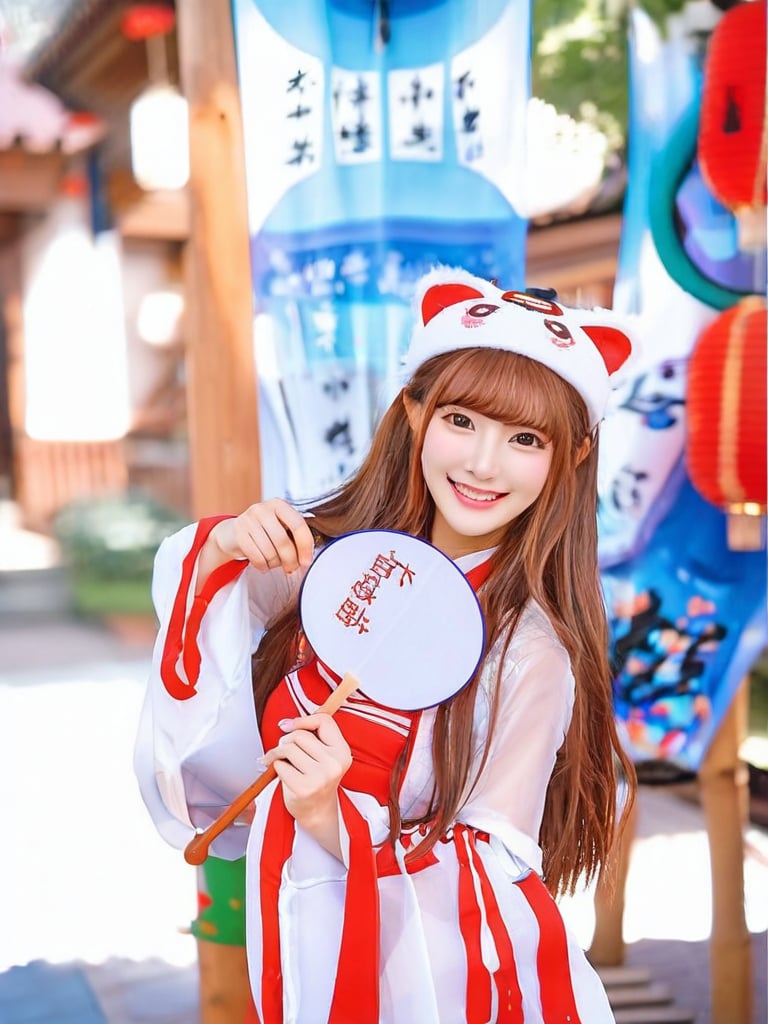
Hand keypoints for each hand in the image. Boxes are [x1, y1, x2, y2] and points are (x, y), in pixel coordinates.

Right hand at [211, 499, 314, 573]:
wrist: (232, 533)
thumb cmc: (262, 532)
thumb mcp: (279, 527)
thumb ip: (294, 537)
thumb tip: (306, 558)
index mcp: (279, 505)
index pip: (298, 524)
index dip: (305, 546)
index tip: (306, 561)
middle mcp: (263, 509)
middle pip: (283, 541)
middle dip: (290, 560)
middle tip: (291, 568)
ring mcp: (248, 520)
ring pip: (269, 551)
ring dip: (275, 563)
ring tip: (274, 562)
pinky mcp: (238, 534)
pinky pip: (257, 557)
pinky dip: (263, 566)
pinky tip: (263, 563)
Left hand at [261, 714, 352, 857]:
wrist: (318, 811)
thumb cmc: (317, 778)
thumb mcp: (325, 754)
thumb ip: (313, 734)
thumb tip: (285, 723)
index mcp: (342, 751)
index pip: (323, 721)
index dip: (303, 720)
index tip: (289, 726)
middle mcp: (334, 763)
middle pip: (300, 735)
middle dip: (287, 740)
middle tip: (286, 751)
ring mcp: (319, 777)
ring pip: (288, 748)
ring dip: (278, 753)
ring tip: (283, 761)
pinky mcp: (303, 788)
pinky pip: (280, 765)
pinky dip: (277, 767)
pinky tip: (284, 774)